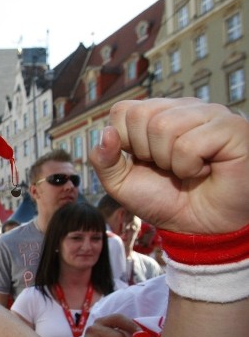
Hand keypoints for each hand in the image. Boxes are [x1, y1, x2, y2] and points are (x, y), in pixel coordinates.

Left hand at [90, 98, 248, 233]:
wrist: (198, 228)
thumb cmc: (165, 200)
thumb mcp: (121, 183)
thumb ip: (104, 160)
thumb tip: (106, 132)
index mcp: (158, 114)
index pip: (123, 110)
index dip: (124, 142)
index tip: (144, 161)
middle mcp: (184, 108)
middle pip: (141, 115)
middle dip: (146, 152)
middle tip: (168, 168)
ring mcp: (210, 114)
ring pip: (164, 126)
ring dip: (169, 161)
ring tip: (187, 169)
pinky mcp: (231, 128)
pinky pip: (190, 143)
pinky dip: (190, 167)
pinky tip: (205, 170)